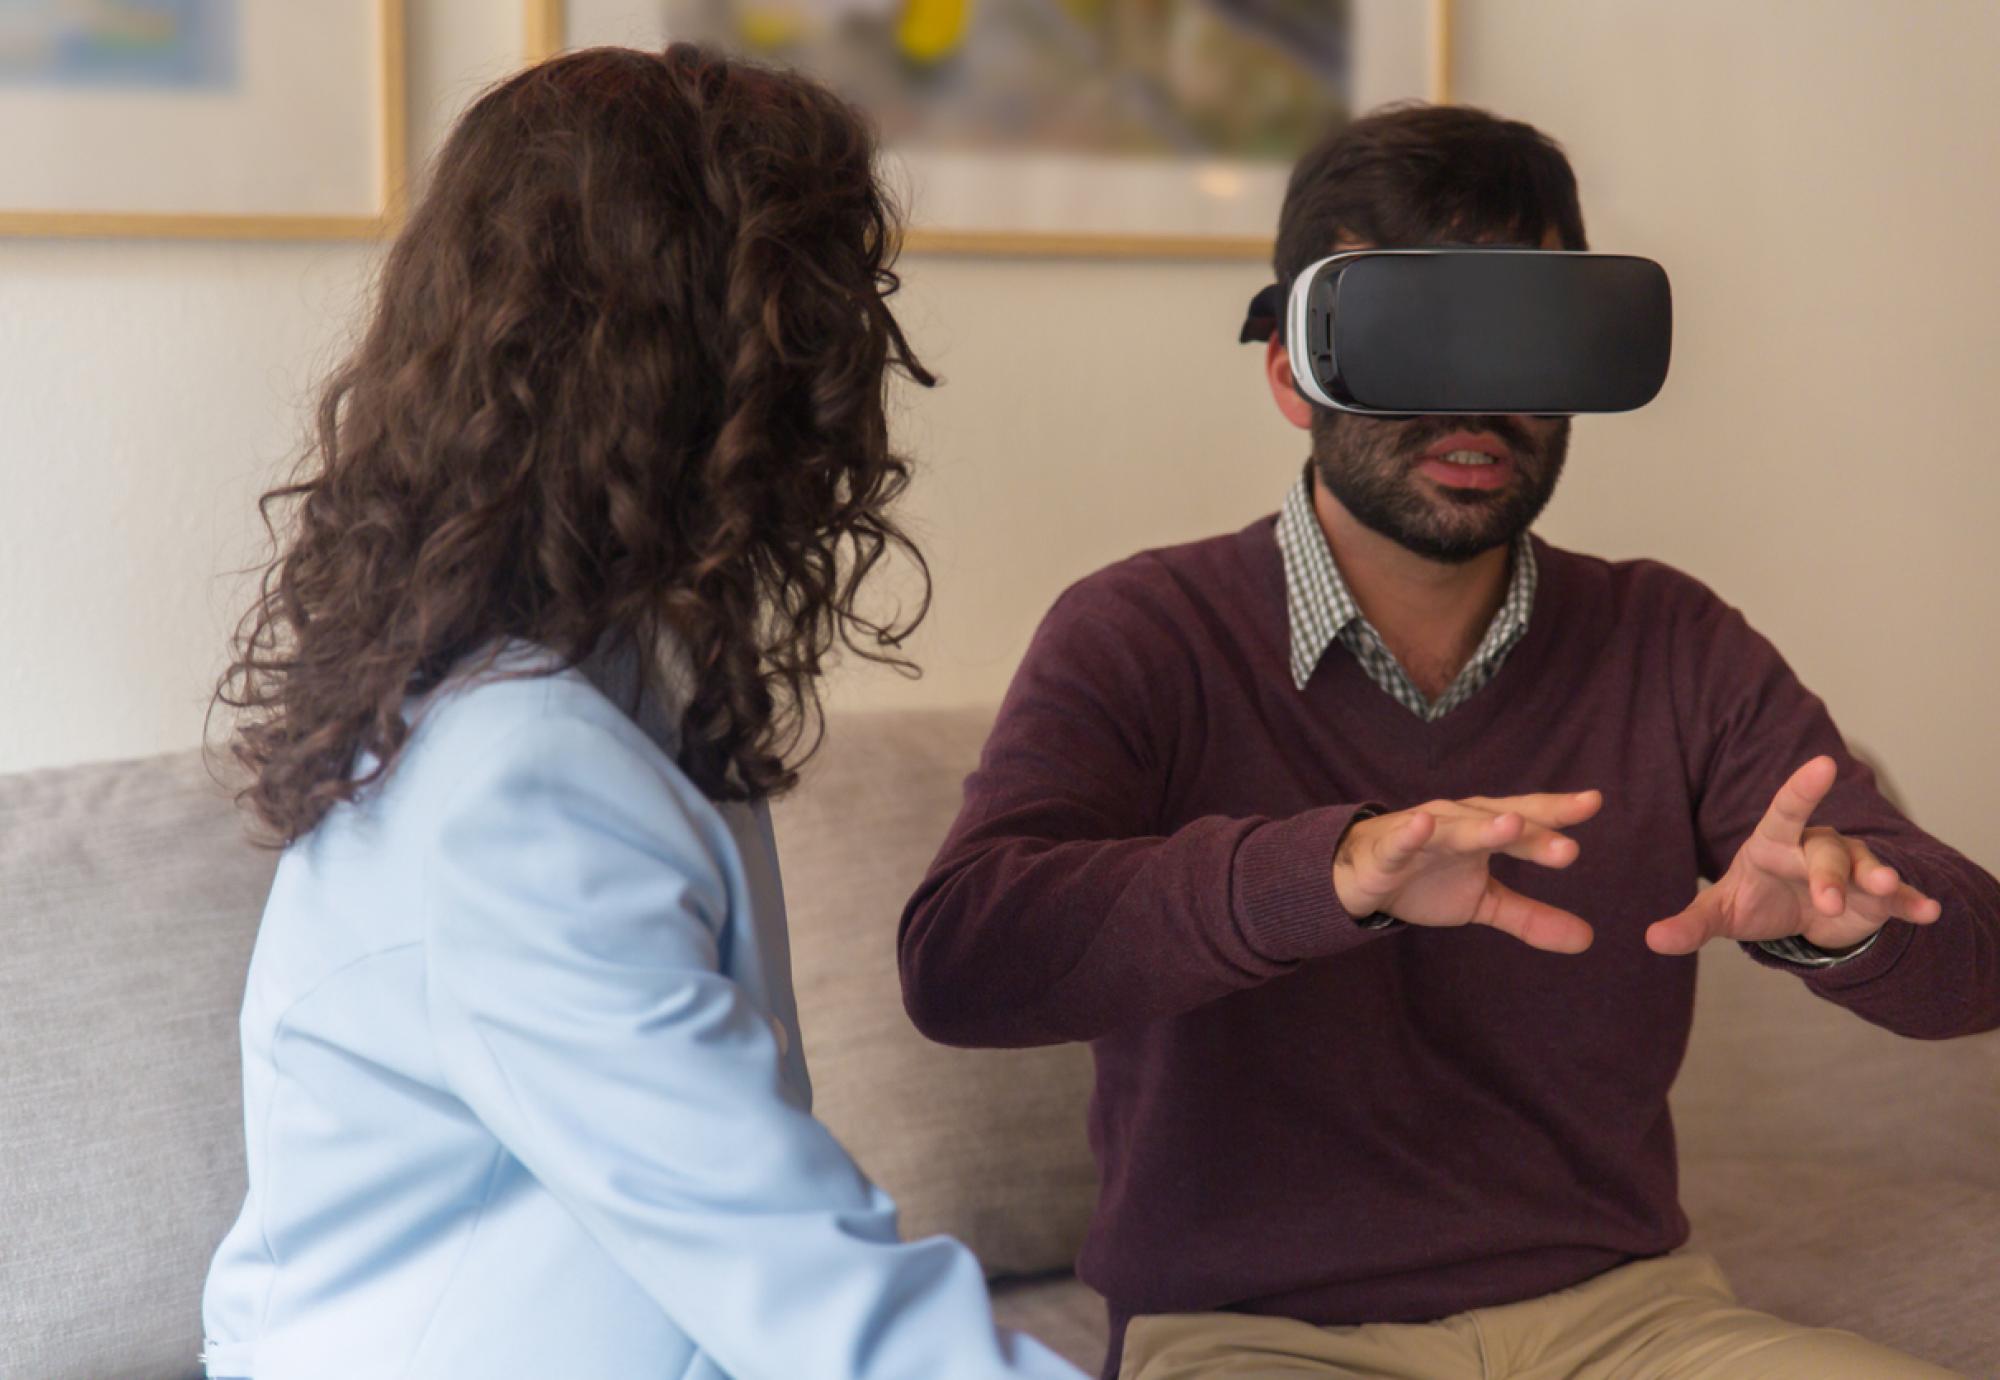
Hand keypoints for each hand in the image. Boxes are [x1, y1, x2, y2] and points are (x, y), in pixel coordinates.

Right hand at [1333, 792, 1602, 952]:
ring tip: (1510, 825)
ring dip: (1481, 827)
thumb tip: (1588, 939)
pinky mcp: (1389, 851)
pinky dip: (1410, 833)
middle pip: (1499, 822)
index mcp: (1485, 830)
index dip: (1557, 813)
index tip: (1593, 802)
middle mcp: (1459, 822)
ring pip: (1456, 829)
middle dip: (1531, 833)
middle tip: (1568, 851)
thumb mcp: (1484, 901)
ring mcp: (1423, 833)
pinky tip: (1422, 825)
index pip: (1526, 819)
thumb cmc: (1427, 879)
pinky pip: (1401, 841)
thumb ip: (1531, 916)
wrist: (1360, 878)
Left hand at [1645, 755, 1942, 955]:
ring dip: (1876, 877)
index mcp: (1773, 843)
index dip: (1801, 789)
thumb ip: (1692, 923)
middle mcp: (1816, 848)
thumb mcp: (1723, 912)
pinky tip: (1929, 910)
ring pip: (1864, 867)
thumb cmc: (1757, 898)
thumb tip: (1652, 940)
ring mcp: (1851, 870)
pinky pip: (1896, 897)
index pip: (1785, 810)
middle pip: (1825, 852)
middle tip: (1826, 901)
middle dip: (1827, 874)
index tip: (1823, 764)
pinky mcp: (1877, 899)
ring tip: (1886, 887)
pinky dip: (1912, 902)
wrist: (1798, 917)